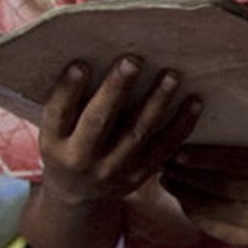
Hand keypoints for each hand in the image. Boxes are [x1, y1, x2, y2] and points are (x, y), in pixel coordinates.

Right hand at [37, 57, 199, 208]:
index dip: (68, 90)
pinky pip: (164, 148)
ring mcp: (112, 170)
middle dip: (115, 90)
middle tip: (132, 60)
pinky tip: (194, 101)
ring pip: (137, 133)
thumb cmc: (67, 144)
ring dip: (156, 102)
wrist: (77, 194)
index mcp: (53, 143)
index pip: (58, 113)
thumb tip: (91, 53)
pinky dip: (181, 124)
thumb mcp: (56, 128)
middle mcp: (81, 159)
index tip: (80, 64)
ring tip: (172, 75)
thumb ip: (70, 100)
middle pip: (98, 122)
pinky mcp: (139, 175)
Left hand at [160, 145, 247, 246]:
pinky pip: (213, 226)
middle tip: (165, 163)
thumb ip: (246, 153)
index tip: (179, 149)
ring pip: (209, 207)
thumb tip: (200, 145)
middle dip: (185, 174)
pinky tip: (185, 200)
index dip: (201, 156)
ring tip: (168, 180)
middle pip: (215, 185)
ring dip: (183, 193)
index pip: (230, 162)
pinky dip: (195, 212)